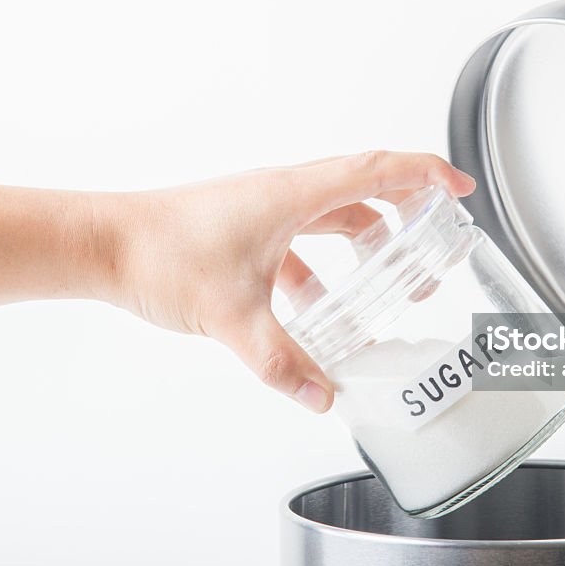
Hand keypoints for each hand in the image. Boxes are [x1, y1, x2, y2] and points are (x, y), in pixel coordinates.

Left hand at [95, 151, 475, 411]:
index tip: (461, 189)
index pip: (377, 169)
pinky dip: (321, 268)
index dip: (427, 175)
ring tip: (388, 279)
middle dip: (408, 216)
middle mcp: (282, 192)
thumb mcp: (232, 315)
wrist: (103, 244)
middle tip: (435, 247)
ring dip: (365, 241)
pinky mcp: (244, 229)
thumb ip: (281, 362)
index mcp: (292, 194)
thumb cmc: (161, 253)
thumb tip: (322, 396)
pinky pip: (299, 241)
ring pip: (331, 215)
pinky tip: (319, 309)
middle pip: (363, 189)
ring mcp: (262, 209)